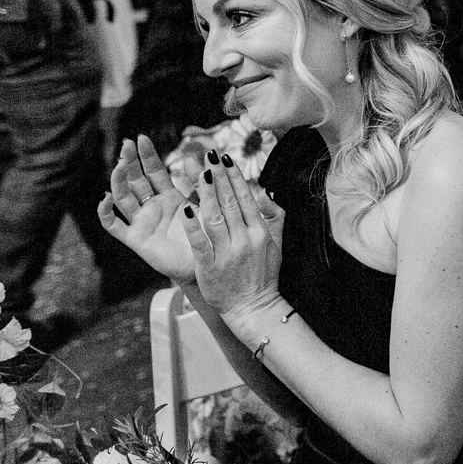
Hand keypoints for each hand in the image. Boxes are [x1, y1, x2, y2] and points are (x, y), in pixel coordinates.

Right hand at [97, 135, 193, 280]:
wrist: (206, 265)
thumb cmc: (208, 236)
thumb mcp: (206, 205)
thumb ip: (200, 183)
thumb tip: (197, 156)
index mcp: (169, 197)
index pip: (153, 171)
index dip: (146, 155)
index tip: (140, 137)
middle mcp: (151, 207)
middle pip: (135, 180)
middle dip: (130, 162)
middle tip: (126, 144)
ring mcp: (141, 222)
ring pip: (123, 198)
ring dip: (118, 182)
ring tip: (120, 166)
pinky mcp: (135, 239)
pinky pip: (114, 225)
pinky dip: (106, 212)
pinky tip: (106, 199)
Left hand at [183, 150, 286, 326]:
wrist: (254, 308)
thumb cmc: (264, 276)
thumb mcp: (277, 245)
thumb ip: (274, 217)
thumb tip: (266, 193)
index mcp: (260, 232)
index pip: (246, 198)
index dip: (234, 177)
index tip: (225, 159)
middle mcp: (245, 239)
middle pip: (229, 202)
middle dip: (219, 177)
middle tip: (209, 155)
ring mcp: (228, 253)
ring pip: (215, 217)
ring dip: (206, 194)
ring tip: (198, 173)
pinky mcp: (210, 267)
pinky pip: (200, 242)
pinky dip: (192, 225)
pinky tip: (186, 208)